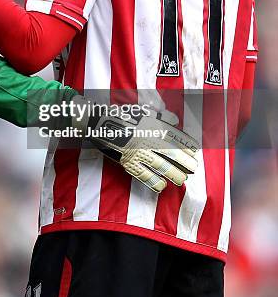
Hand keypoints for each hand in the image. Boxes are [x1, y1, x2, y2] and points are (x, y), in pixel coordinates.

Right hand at [82, 101, 198, 192]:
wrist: (101, 123)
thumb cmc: (123, 116)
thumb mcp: (143, 111)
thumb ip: (160, 115)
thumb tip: (175, 119)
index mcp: (153, 126)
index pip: (176, 138)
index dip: (186, 147)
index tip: (194, 152)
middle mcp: (148, 140)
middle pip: (172, 154)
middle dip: (184, 163)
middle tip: (192, 169)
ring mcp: (139, 152)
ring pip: (161, 166)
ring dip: (173, 174)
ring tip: (180, 179)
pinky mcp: (128, 162)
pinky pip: (143, 174)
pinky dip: (153, 181)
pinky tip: (161, 185)